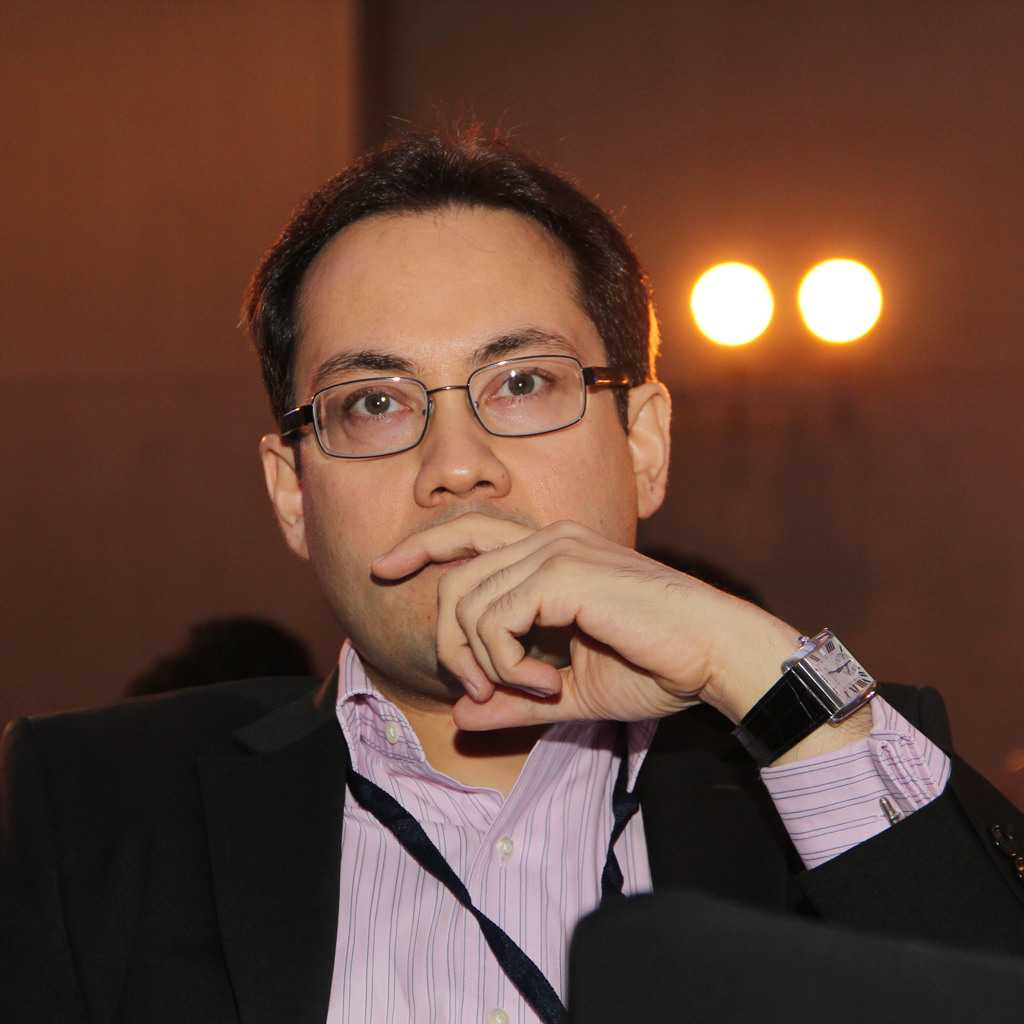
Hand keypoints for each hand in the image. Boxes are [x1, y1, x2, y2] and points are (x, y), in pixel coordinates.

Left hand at [372, 513, 800, 732]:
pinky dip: (507, 662)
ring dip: (484, 661)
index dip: (421, 545)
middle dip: (447, 642)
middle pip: (454, 578)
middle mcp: (548, 539)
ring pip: (467, 602)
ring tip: (531, 690)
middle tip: (481, 690)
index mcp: (551, 553)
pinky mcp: (564, 571)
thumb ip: (513, 699)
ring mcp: (556, 550)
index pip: (467, 533)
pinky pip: (495, 618)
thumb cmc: (655, 666)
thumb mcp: (569, 692)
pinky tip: (547, 682)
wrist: (715, 655)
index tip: (383, 567)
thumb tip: (460, 717)